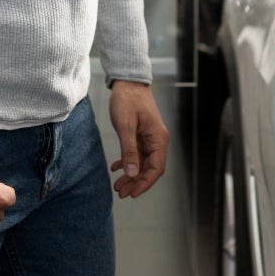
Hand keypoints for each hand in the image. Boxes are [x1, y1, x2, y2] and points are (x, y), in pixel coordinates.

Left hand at [109, 80, 169, 198]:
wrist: (127, 82)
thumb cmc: (128, 100)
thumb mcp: (126, 126)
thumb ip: (129, 151)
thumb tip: (133, 173)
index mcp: (158, 139)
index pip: (157, 168)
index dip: (145, 183)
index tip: (132, 193)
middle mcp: (157, 140)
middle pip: (150, 168)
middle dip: (136, 182)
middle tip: (121, 192)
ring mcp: (149, 138)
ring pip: (142, 163)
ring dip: (131, 175)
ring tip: (117, 185)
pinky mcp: (140, 135)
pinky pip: (137, 154)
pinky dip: (127, 163)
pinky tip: (116, 168)